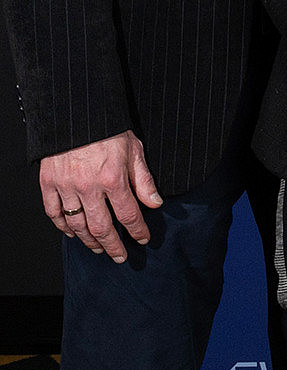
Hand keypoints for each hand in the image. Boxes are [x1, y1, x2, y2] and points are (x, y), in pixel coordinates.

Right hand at [40, 131, 161, 262]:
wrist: (76, 113)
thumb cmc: (108, 129)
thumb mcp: (134, 150)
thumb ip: (143, 180)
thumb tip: (155, 203)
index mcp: (113, 178)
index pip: (128, 215)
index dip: (138, 230)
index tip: (143, 239)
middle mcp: (88, 186)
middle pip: (101, 227)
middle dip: (113, 245)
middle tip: (119, 256)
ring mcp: (65, 186)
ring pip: (77, 224)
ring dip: (88, 240)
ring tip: (98, 249)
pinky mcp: (48, 183)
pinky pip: (53, 212)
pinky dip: (62, 226)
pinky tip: (72, 233)